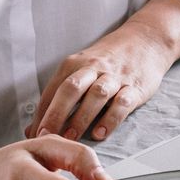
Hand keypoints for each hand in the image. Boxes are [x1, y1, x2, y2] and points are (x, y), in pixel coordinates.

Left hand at [27, 19, 172, 141]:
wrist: (145, 40)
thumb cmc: (108, 60)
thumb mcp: (81, 68)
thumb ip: (59, 96)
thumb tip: (34, 127)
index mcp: (75, 64)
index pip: (53, 90)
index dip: (41, 114)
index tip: (33, 135)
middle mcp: (93, 68)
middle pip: (71, 89)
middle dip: (56, 113)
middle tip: (46, 135)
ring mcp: (115, 77)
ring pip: (96, 95)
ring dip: (81, 117)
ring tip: (71, 138)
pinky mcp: (135, 87)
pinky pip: (122, 103)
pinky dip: (111, 119)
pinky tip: (101, 133)